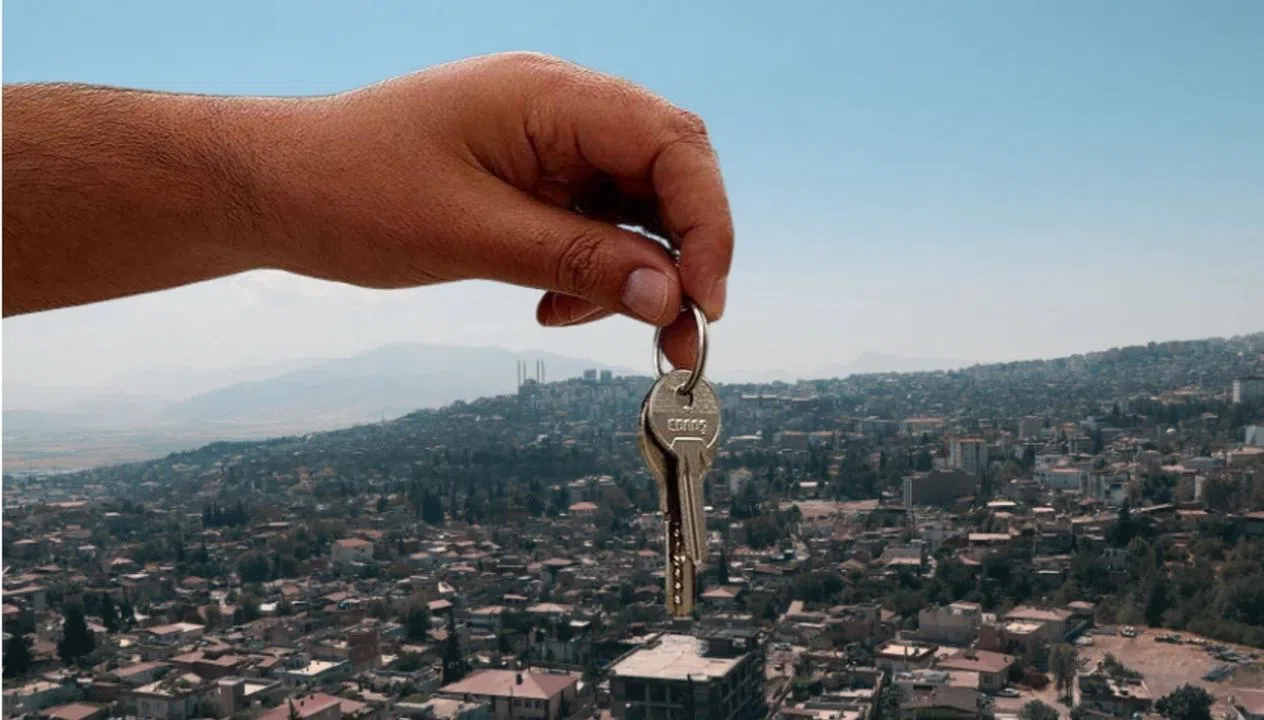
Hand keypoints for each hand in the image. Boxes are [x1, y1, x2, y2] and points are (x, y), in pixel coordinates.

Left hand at [260, 52, 732, 367]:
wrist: (275, 188)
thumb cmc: (352, 191)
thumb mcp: (471, 235)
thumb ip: (578, 260)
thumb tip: (669, 298)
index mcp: (550, 96)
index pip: (672, 144)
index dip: (705, 223)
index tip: (703, 301)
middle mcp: (561, 109)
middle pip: (667, 172)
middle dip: (683, 253)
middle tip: (679, 331)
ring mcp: (547, 141)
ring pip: (635, 204)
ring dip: (638, 272)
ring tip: (601, 327)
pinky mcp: (531, 176)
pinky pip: (593, 221)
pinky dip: (595, 269)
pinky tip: (557, 306)